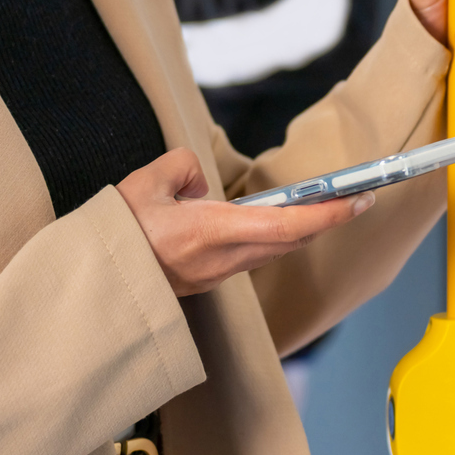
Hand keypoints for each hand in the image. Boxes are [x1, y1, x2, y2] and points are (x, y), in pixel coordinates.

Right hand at [117, 148, 372, 296]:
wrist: (94, 285)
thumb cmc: (117, 236)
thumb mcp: (146, 182)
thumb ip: (184, 168)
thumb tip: (200, 185)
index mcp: (212, 232)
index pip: (287, 224)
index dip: (329, 213)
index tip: (359, 199)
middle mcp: (222, 259)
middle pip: (289, 241)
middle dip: (325, 219)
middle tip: (355, 198)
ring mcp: (215, 275)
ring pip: (272, 250)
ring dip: (299, 229)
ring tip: (320, 206)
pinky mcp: (206, 281)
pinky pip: (250, 256)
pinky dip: (271, 238)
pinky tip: (270, 223)